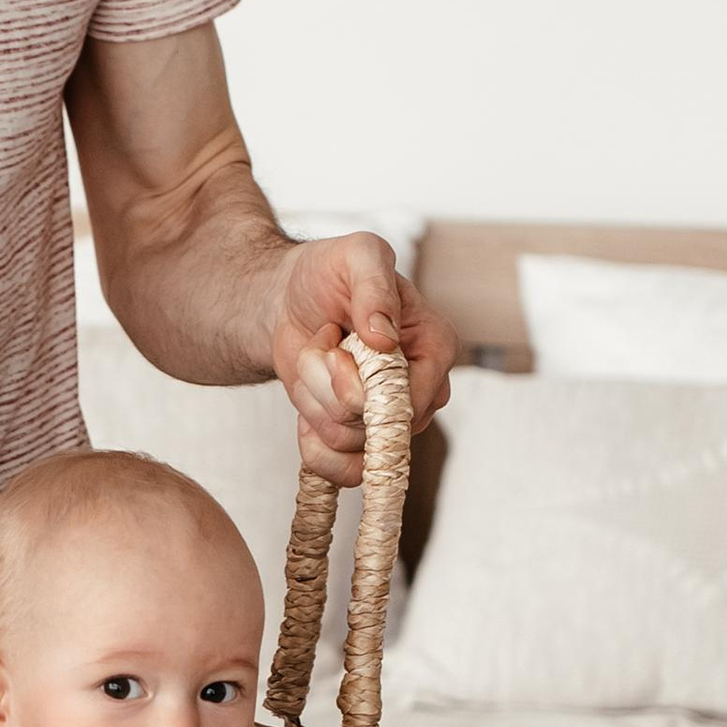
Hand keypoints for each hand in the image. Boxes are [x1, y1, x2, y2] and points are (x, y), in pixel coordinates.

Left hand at [271, 236, 455, 486]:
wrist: (290, 300)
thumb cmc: (330, 274)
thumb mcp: (357, 256)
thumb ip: (374, 287)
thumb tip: (384, 338)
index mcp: (435, 346)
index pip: (413, 395)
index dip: (364, 378)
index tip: (341, 337)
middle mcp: (421, 391)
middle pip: (378, 425)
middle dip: (331, 384)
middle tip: (327, 341)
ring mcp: (390, 421)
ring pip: (347, 442)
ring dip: (313, 398)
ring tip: (318, 359)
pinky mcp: (359, 442)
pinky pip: (339, 470)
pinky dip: (310, 443)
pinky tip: (307, 401)